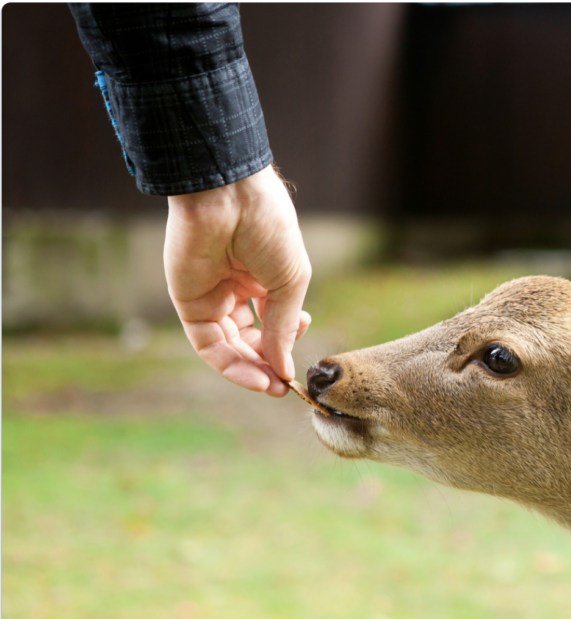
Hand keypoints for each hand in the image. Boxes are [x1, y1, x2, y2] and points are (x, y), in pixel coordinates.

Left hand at [164, 165, 311, 396]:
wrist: (228, 196)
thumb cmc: (268, 227)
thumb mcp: (291, 281)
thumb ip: (285, 326)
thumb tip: (286, 369)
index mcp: (262, 277)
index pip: (273, 322)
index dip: (285, 344)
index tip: (298, 363)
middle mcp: (236, 289)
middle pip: (250, 339)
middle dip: (267, 364)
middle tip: (282, 386)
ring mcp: (211, 296)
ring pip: (230, 346)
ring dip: (250, 370)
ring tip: (271, 386)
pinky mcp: (189, 302)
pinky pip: (209, 343)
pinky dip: (230, 363)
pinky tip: (255, 374)